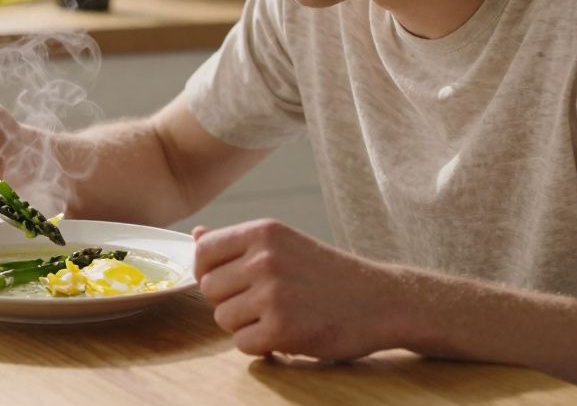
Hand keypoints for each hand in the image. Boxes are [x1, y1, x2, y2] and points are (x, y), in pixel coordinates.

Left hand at [193, 219, 404, 360]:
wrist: (381, 301)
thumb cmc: (327, 274)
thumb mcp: (284, 244)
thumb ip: (237, 243)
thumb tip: (195, 234)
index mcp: (263, 232)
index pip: (203, 251)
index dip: (209, 271)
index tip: (231, 281)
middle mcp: (265, 258)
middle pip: (209, 289)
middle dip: (230, 301)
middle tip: (265, 301)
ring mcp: (273, 293)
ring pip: (223, 318)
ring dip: (245, 325)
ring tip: (279, 315)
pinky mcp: (282, 329)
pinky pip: (243, 344)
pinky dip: (261, 345)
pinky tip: (287, 333)